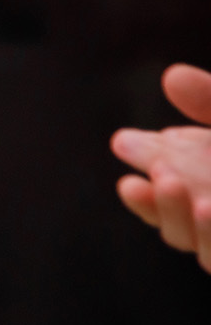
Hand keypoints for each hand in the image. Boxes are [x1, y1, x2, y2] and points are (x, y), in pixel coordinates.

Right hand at [113, 63, 210, 273]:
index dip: (147, 170)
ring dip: (178, 218)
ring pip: (202, 250)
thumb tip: (170, 75)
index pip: (174, 191)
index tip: (122, 143)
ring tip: (169, 183)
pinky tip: (206, 208)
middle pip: (181, 225)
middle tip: (145, 171)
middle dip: (159, 201)